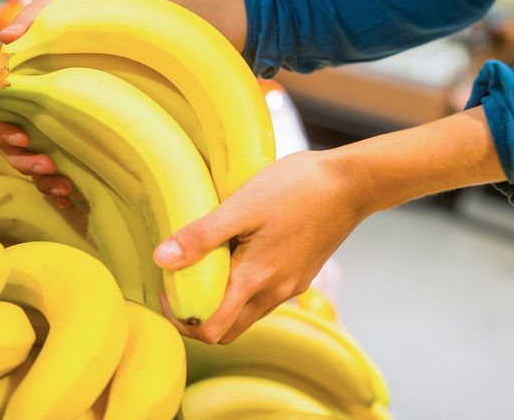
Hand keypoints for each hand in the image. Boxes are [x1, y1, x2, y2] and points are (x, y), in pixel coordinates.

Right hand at [0, 0, 246, 205]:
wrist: (174, 26)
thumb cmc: (120, 10)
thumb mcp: (79, 3)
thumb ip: (40, 12)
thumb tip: (5, 37)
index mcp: (30, 74)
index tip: (13, 129)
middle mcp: (42, 103)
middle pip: (6, 138)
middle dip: (13, 154)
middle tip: (38, 159)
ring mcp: (66, 126)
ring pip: (31, 161)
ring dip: (34, 174)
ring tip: (57, 176)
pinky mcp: (92, 146)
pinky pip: (64, 176)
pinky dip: (58, 188)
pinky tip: (71, 191)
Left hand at [153, 106, 504, 343]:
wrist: (352, 183)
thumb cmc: (297, 188)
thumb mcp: (241, 206)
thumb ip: (201, 236)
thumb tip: (161, 259)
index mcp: (256, 280)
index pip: (211, 329)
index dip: (181, 318)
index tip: (166, 288)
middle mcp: (274, 293)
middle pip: (227, 330)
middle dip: (195, 317)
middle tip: (176, 283)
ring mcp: (289, 286)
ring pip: (245, 314)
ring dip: (218, 303)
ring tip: (201, 265)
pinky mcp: (299, 274)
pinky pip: (262, 296)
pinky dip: (240, 289)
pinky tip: (232, 254)